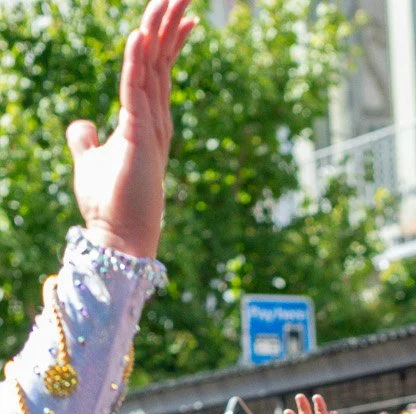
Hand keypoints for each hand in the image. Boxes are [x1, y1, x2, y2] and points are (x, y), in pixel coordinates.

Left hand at [68, 0, 194, 259]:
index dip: (168, 41)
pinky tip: (138, 34)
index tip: (181, 16)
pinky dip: (136, 60)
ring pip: (154, 67)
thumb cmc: (108, 206)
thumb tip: (82, 124)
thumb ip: (86, 140)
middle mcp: (155, 121)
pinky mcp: (137, 135)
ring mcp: (150, 127)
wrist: (120, 238)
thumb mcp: (90, 163)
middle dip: (170, 24)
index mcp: (147, 123)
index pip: (158, 72)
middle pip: (162, 61)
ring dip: (159, 30)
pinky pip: (135, 88)